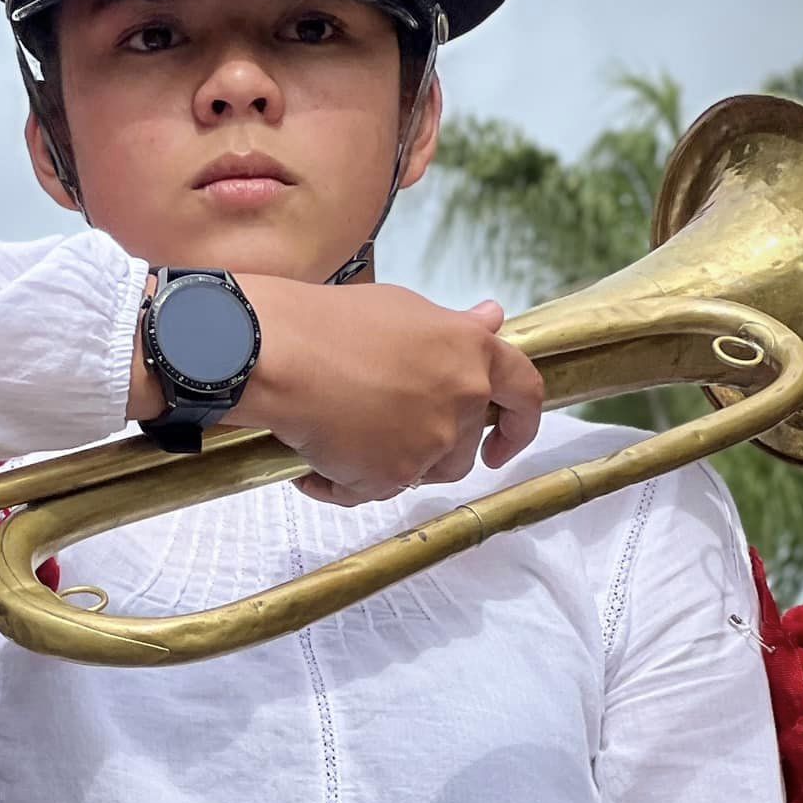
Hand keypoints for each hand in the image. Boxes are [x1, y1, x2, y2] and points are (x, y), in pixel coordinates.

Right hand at [232, 277, 543, 506]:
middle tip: (386, 437)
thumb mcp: (404, 310)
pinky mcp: (391, 476)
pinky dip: (339, 482)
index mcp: (471, 351)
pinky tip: (312, 461)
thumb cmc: (330, 322)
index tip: (503, 443)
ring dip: (390, 467)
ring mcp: (430, 442)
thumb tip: (493, 319)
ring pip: (421, 475)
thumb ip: (454, 329)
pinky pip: (368, 493)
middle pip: (464, 448)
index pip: (525, 392)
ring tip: (343, 441)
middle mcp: (461, 398)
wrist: (277, 353)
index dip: (520, 423)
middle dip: (430, 450)